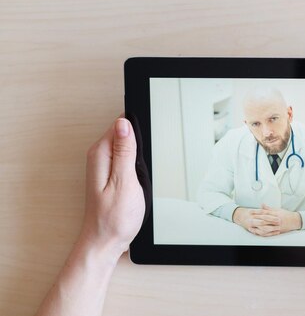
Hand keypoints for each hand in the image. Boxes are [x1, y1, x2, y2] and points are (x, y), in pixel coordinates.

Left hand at [80, 117, 145, 258]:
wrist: (106, 243)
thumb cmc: (114, 218)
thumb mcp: (124, 182)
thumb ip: (124, 151)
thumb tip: (124, 123)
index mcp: (101, 155)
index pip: (120, 124)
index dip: (137, 130)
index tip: (145, 146)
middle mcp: (99, 158)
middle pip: (124, 134)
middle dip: (140, 144)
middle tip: (143, 167)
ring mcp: (105, 167)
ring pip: (127, 147)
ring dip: (140, 157)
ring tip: (141, 176)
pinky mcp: (111, 176)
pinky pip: (127, 160)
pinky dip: (137, 167)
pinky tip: (140, 180)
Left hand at [233, 204, 301, 236]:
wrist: (295, 220)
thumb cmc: (286, 214)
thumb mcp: (278, 209)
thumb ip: (269, 208)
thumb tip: (261, 204)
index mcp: (275, 213)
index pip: (264, 212)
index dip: (256, 211)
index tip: (250, 211)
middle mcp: (276, 219)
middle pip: (264, 219)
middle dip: (255, 219)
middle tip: (248, 218)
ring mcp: (277, 226)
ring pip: (266, 227)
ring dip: (258, 227)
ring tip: (251, 226)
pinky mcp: (278, 231)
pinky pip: (269, 233)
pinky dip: (263, 233)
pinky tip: (257, 232)